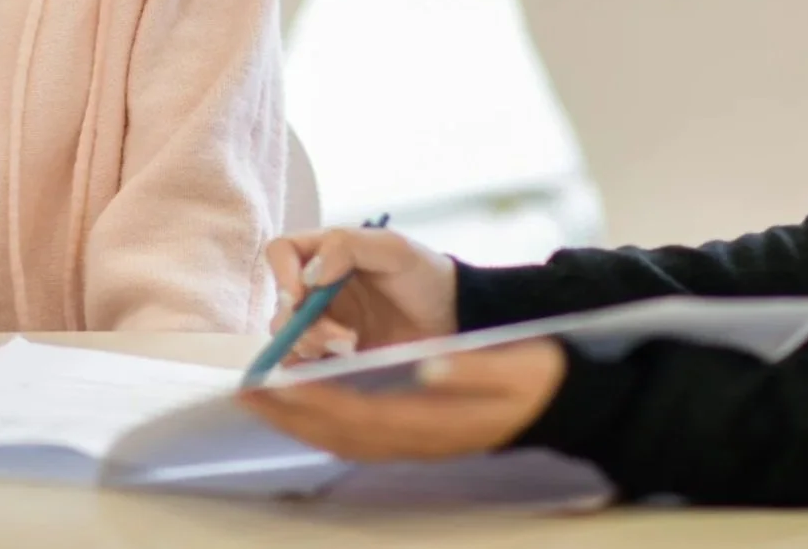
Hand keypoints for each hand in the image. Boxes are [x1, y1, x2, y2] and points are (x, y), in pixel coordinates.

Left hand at [238, 340, 566, 462]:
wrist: (561, 403)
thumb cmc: (537, 377)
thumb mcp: (513, 366)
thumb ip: (471, 369)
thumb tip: (430, 366)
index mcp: (433, 420)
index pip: (356, 414)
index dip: (310, 402)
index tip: (273, 385)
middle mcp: (417, 438)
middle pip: (338, 432)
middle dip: (289, 415)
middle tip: (246, 394)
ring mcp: (415, 442)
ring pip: (343, 437)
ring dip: (300, 421)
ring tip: (264, 400)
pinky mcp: (416, 435)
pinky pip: (358, 435)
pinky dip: (324, 423)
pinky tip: (307, 407)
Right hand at [264, 225, 457, 359]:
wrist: (454, 319)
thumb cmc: (425, 275)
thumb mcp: (393, 249)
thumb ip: (348, 246)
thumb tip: (309, 275)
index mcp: (326, 254)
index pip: (281, 253)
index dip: (281, 273)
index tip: (300, 296)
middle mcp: (317, 291)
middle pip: (282, 305)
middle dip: (302, 323)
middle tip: (342, 336)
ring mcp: (325, 326)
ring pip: (289, 339)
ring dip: (311, 346)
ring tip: (351, 348)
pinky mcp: (333, 359)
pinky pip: (303, 368)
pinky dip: (311, 371)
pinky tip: (341, 367)